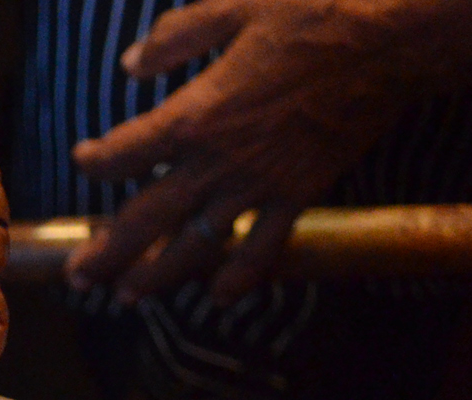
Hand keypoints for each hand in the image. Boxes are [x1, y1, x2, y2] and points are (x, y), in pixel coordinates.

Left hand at [66, 0, 438, 302]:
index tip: (84, 161)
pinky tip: (217, 296)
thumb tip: (130, 64)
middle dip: (107, 253)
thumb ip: (177, 36)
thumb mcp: (236, 7)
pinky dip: (239, 277)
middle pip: (145, 218)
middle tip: (79, 279)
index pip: (124, 153)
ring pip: (194, 245)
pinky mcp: (299, 194)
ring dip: (157, 277)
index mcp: (195, 114)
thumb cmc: (315, 14)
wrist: (392, 40)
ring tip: (127, 298)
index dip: (96, 161)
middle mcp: (218, 161)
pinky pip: (263, 248)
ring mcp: (259, 185)